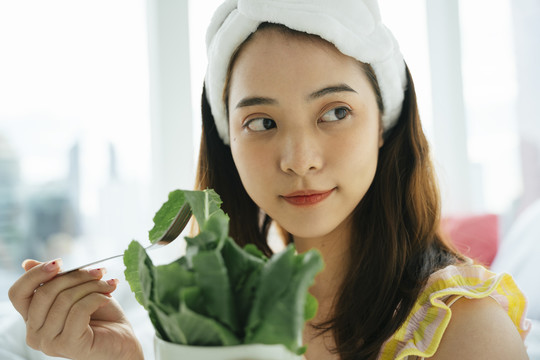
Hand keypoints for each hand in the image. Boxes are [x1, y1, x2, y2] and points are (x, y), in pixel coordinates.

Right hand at [8, 259, 143, 359]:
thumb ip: (54, 280)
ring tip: (108, 285)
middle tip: (99, 272)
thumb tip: (27, 264)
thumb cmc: (100, 316)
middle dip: (76, 276)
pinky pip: (79, 310)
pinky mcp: (69, 345)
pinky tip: (108, 297)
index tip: (59, 262)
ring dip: (92, 286)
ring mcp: (50, 343)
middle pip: (44, 292)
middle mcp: (35, 334)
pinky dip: (97, 298)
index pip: (18, 293)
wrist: (123, 340)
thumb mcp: (76, 292)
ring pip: (64, 299)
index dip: (35, 274)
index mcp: (32, 319)